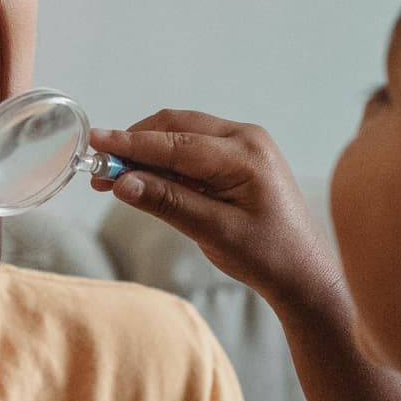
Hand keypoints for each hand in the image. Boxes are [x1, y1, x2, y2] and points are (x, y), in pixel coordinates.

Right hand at [91, 110, 341, 318]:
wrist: (304, 272)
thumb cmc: (269, 256)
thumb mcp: (214, 232)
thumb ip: (168, 202)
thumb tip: (123, 182)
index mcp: (245, 154)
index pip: (175, 143)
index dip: (131, 144)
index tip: (96, 143)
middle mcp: (246, 139)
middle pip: (176, 127)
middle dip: (135, 145)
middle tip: (99, 167)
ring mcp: (245, 145)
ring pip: (182, 134)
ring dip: (148, 153)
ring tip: (115, 177)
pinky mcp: (240, 157)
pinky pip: (194, 148)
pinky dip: (166, 161)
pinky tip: (146, 180)